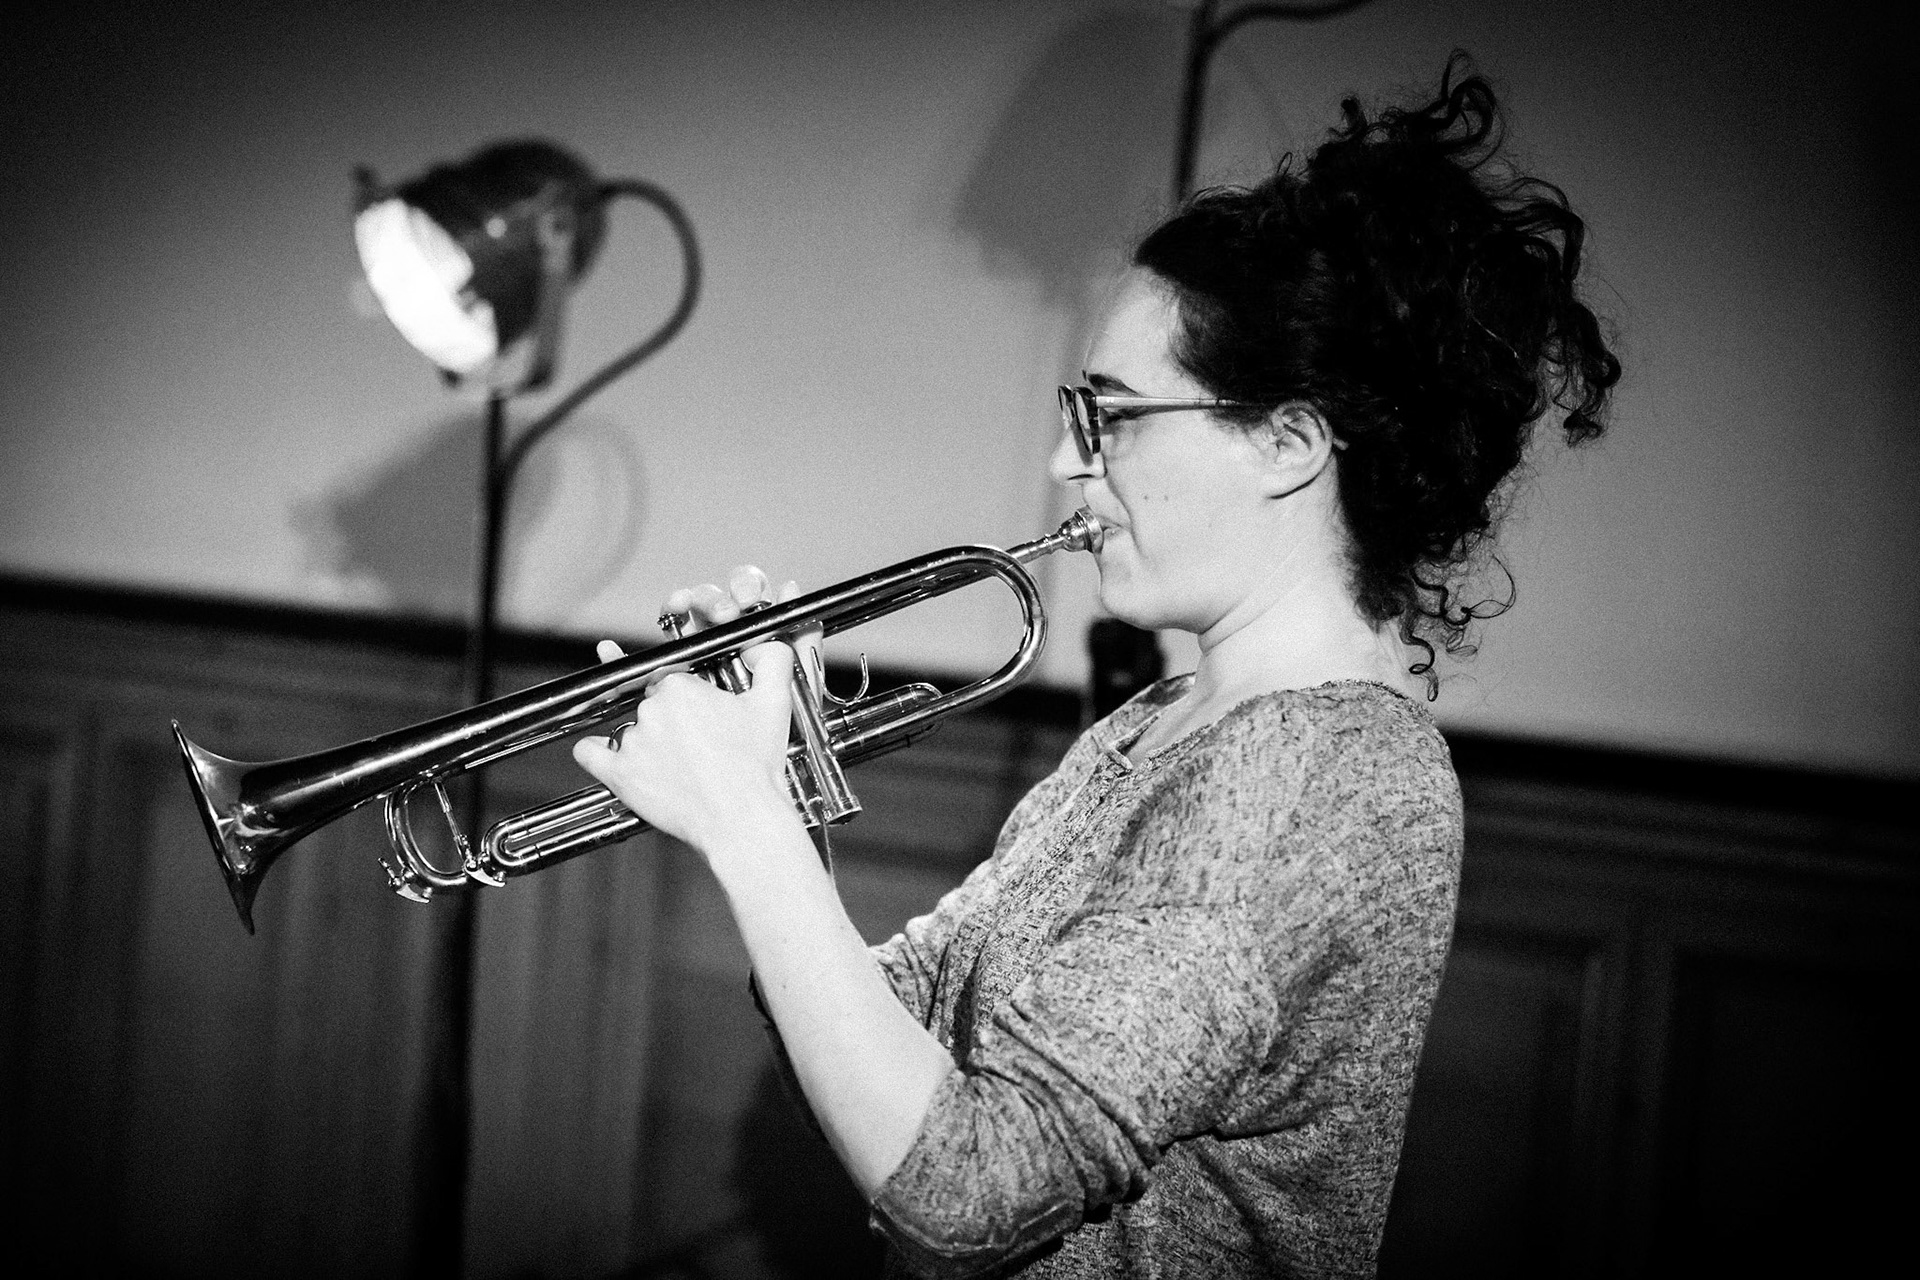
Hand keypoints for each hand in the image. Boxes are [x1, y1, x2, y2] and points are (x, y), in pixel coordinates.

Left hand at [573, 566, 818, 853]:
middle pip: (650, 704)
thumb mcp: (775, 703)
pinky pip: (589, 753)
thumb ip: (772, 661)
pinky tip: (604, 753)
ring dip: (645, 740)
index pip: (671, 679)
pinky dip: (594, 751)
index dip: (687, 695)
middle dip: (671, 719)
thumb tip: (764, 645)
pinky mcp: (619, 774)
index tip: (696, 709)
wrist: (742, 819)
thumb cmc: (757, 766)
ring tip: (675, 763)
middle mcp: (650, 708)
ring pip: (629, 729)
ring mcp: (632, 741)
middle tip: (698, 744)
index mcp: (680, 686)